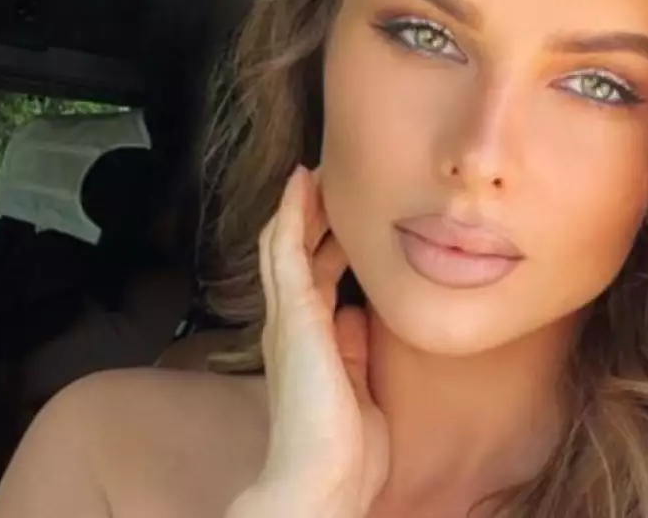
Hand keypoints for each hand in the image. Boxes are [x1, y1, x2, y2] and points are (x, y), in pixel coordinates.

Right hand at [228, 166, 388, 517]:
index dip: (326, 239)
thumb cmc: (344, 445)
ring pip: (286, 244)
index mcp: (310, 340)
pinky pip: (286, 254)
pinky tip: (301, 185)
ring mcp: (289, 319)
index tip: (345, 209)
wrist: (325, 480)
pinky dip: (291, 216)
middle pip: (295, 253)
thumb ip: (356, 348)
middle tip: (329, 174)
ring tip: (313, 166)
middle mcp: (293, 324)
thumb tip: (361, 316)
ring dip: (299, 204)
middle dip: (311, 214)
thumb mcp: (358, 382)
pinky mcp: (294, 317)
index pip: (313, 275)